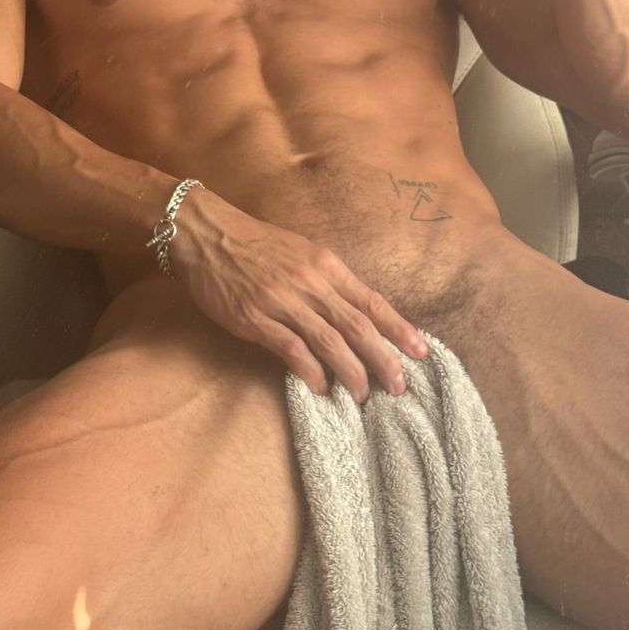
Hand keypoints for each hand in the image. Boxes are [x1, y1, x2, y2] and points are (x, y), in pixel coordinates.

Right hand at [168, 192, 429, 402]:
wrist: (207, 234)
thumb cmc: (256, 244)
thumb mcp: (301, 252)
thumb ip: (327, 281)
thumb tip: (355, 315)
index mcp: (325, 265)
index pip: (371, 301)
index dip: (398, 328)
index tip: (421, 352)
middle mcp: (310, 282)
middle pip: (357, 326)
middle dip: (384, 358)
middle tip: (400, 386)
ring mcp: (282, 301)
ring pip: (329, 341)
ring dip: (352, 371)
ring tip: (364, 395)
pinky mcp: (254, 318)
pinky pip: (291, 349)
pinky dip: (310, 370)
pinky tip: (321, 387)